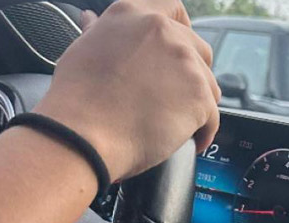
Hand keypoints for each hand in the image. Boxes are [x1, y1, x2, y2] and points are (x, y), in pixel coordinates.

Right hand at [33, 0, 220, 179]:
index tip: (181, 50)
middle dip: (191, 75)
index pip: (173, 8)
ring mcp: (185, 62)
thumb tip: (91, 18)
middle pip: (199, 50)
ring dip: (196, 105)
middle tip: (171, 99)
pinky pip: (212, 116)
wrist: (83, 135)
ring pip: (208, 84)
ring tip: (172, 125)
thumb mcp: (83, 50)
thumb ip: (100, 32)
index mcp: (133, 14)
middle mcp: (163, 31)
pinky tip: (188, 142)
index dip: (182, 28)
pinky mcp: (199, 95)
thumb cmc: (76, 100)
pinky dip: (203, 132)